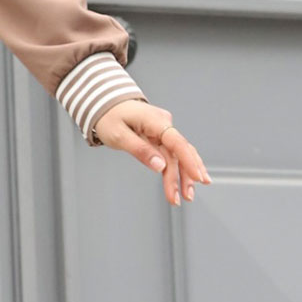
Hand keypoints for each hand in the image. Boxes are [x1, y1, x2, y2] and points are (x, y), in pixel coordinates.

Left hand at [91, 98, 209, 206]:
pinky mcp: (159, 136)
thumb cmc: (109, 116)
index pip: (177, 143)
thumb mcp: (118, 135)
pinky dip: (179, 167)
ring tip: (187, 195)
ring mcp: (162, 130)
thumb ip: (140, 150)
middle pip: (179, 152)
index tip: (196, 177)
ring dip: (184, 175)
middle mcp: (163, 124)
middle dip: (185, 175)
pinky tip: (188, 180)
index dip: (189, 161)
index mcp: (154, 121)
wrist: (105, 104)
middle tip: (186, 197)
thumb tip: (160, 166)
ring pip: (178, 155)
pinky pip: (172, 153)